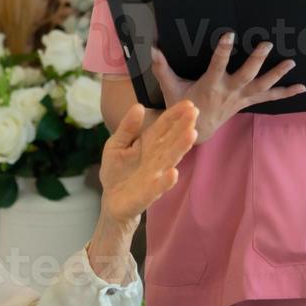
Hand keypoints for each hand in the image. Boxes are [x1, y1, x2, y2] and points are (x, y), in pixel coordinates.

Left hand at [97, 99, 198, 224]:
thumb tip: (138, 106)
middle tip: (194, 113)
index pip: (164, 126)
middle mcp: (156, 158)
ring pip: (169, 160)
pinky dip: (165, 182)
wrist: (111, 201)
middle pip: (171, 140)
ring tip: (191, 134)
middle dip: (182, 127)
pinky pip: (157, 188)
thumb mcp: (116, 144)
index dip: (175, 115)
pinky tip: (173, 173)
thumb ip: (127, 127)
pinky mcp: (146, 194)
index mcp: (148, 143)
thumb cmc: (117, 171)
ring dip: (180, 148)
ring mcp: (154, 176)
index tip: (188, 104)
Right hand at [150, 31, 305, 146]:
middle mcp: (228, 92)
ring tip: (292, 62)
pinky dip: (286, 93)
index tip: (229, 34)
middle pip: (246, 75)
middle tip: (267, 44)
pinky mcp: (247, 103)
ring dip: (278, 75)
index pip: (217, 65)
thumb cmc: (182, 106)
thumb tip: (153, 48)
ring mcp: (240, 98)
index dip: (223, 50)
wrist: (196, 131)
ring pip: (262, 86)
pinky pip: (270, 99)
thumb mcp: (169, 88)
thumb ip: (162, 68)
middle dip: (257, 60)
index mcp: (210, 85)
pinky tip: (303, 88)